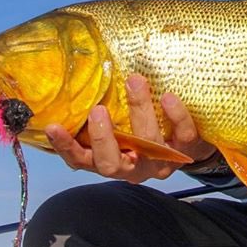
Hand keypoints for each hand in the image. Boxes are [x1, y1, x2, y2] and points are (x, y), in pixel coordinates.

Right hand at [45, 74, 215, 182]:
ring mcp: (161, 162)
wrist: (194, 142)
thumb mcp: (124, 125)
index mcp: (113, 161)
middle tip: (97, 109)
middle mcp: (134, 168)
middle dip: (103, 137)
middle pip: (111, 163)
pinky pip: (183, 135)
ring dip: (139, 111)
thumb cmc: (149, 129)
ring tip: (134, 81)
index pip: (81, 161)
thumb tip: (81, 79)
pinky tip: (167, 96)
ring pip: (148, 144)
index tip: (52, 126)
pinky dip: (175, 115)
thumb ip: (106, 113)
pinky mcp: (187, 151)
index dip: (66, 147)